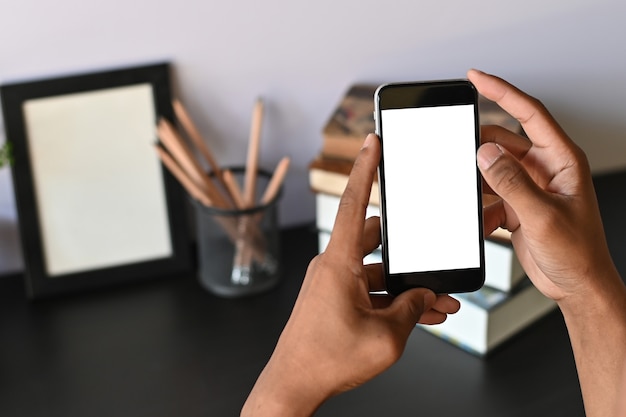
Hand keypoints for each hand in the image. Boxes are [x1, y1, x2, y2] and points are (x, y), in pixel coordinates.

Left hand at [241, 133, 459, 416]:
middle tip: (434, 259)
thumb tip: (425, 295)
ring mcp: (331, 284)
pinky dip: (393, 299)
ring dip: (407, 285)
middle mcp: (332, 267)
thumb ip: (412, 309)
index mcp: (338, 263)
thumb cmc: (326, 360)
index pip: (353, 202)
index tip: (372, 141)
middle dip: (410, 252)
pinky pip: (369, 290)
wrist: (293, 386)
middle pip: (378, 242)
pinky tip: (420, 314)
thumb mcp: (387, 336)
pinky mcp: (333, 301)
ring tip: (440, 302)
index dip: (365, 168)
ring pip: (378, 272)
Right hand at [469, 69, 618, 303]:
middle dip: (478, 147)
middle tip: (455, 150)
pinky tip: (484, 222)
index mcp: (561, 160)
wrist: (577, 286)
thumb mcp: (543, 216)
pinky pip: (488, 196)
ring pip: (490, 170)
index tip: (475, 78)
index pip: (529, 113)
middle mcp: (544, 168)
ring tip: (468, 194)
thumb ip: (512, 183)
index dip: (501, 91)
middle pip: (501, 141)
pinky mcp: (516, 206)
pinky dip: (481, 208)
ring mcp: (528, 187)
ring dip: (477, 182)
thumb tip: (485, 153)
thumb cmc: (578, 253)